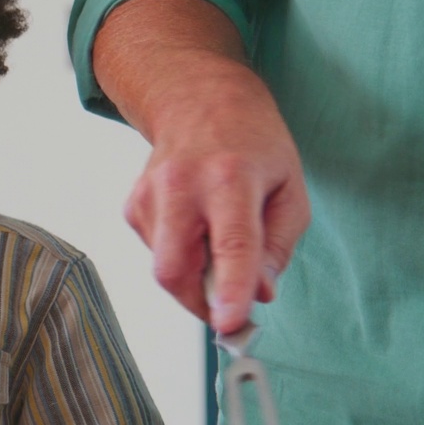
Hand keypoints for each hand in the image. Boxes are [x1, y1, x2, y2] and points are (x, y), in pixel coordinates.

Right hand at [123, 63, 309, 332]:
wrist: (198, 100)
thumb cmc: (251, 145)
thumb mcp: (290, 189)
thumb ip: (278, 247)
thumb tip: (258, 294)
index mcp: (231, 177)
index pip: (230, 243)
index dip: (231, 289)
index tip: (229, 324)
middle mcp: (182, 185)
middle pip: (175, 269)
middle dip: (199, 302)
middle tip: (226, 307)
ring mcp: (149, 196)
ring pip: (165, 267)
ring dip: (195, 274)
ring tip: (214, 238)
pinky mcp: (133, 207)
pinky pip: (157, 253)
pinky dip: (180, 255)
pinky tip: (193, 225)